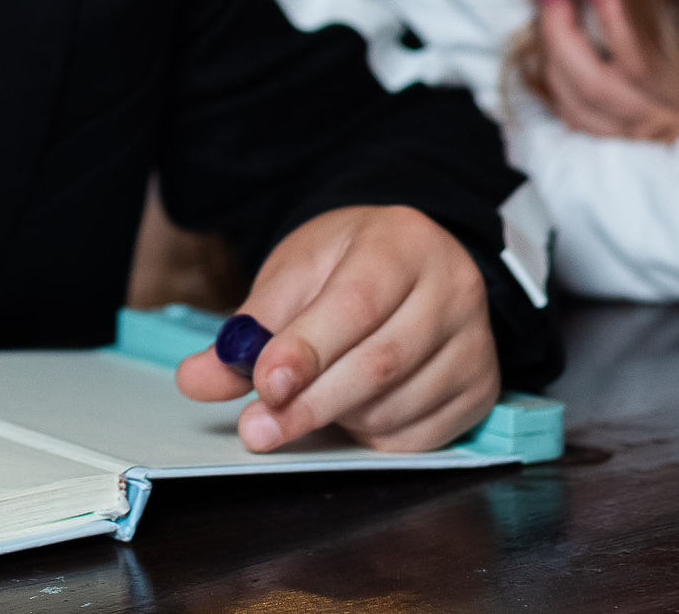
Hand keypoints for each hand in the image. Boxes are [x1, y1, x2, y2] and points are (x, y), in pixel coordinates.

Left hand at [173, 205, 497, 452]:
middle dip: (311, 403)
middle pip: (381, 362)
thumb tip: (196, 378)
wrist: (407, 265)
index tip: (264, 385)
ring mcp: (476, 340)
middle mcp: (453, 287)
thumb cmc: (346, 267)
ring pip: (398, 405)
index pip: (358, 302)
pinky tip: (351, 414)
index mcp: (402, 241)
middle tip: (257, 429)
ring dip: (339, 420)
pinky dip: (373, 437)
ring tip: (306, 405)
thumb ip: (247, 329)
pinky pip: (422, 436)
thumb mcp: (292, 276)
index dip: (309, 349)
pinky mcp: (483, 387)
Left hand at [536, 0, 678, 140]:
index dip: (614, 17)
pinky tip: (550, 66)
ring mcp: (645, 148)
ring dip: (552, 62)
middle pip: (593, 85)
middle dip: (562, 33)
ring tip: (546, 18)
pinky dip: (557, 99)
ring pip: (579, 112)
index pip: (641, 60)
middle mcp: (664, 129)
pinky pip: (582, 132)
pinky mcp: (634, 158)